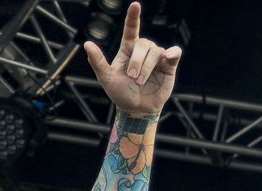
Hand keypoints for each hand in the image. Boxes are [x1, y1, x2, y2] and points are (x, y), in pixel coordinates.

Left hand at [83, 2, 181, 116]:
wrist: (136, 110)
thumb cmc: (121, 94)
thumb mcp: (106, 78)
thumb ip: (97, 61)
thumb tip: (86, 44)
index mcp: (128, 49)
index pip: (131, 29)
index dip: (133, 17)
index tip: (135, 5)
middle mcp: (143, 51)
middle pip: (143, 44)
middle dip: (137, 61)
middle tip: (132, 77)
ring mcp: (157, 57)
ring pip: (156, 51)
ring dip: (146, 67)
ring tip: (140, 81)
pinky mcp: (169, 65)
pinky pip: (175, 53)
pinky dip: (172, 53)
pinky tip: (168, 57)